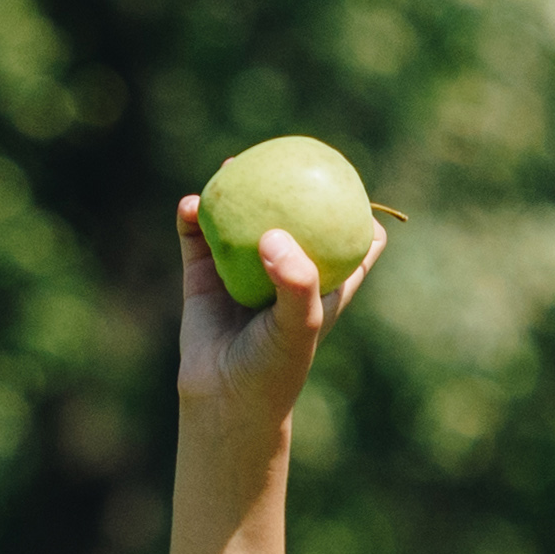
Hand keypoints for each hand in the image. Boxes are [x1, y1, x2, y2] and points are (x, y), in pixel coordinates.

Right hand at [173, 184, 373, 435]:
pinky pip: (196, 237)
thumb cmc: (274, 368)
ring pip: (240, 221)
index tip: (354, 185)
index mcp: (321, 284)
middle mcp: (282, 272)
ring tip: (233, 164)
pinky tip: (193, 203)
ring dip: (236, 191)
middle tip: (289, 154)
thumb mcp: (298, 326)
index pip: (353, 246)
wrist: (224, 399)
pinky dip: (193, 217)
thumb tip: (274, 234)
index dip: (361, 215)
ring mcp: (242, 271)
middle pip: (295, 219)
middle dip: (293, 187)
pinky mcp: (203, 278)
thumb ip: (296, 282)